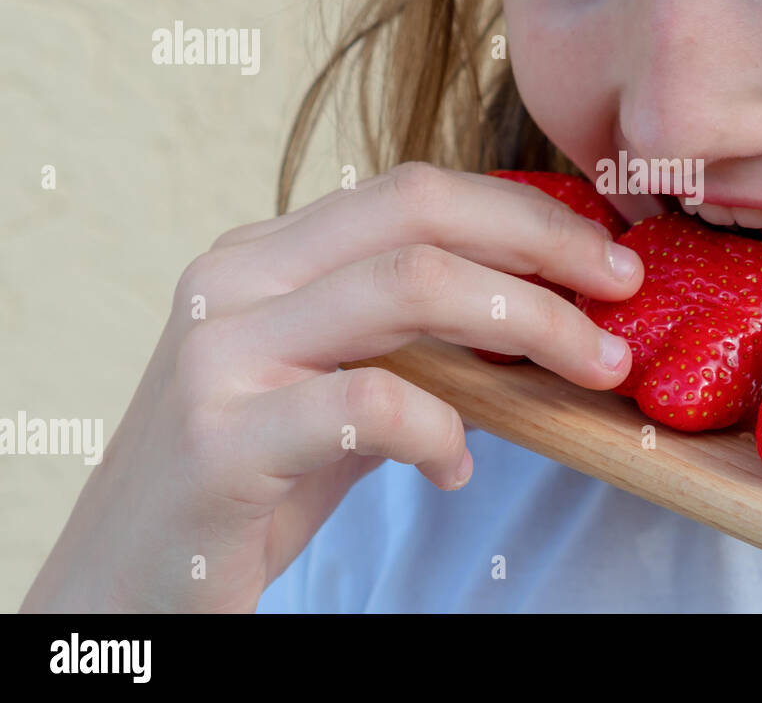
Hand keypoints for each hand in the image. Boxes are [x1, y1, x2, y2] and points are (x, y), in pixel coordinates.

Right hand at [20, 162, 642, 611]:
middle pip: (420, 212)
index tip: (605, 254)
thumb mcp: (337, 383)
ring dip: (529, 324)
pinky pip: (371, 406)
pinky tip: (458, 470)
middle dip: (544, 245)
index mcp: (266, 254)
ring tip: (590, 371)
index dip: (525, 212)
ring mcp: (220, 351)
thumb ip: (418, 341)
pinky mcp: (220, 439)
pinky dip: (444, 433)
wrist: (130, 577)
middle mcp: (236, 278)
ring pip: (407, 285)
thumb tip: (544, 316)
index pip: (416, 191)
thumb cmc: (251, 476)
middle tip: (625, 290)